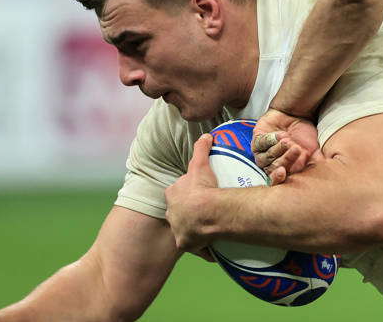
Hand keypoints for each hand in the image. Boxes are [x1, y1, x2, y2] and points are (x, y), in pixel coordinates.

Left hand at [165, 134, 217, 253]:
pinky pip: (195, 246)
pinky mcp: (186, 244)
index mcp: (172, 195)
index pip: (176, 192)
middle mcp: (171, 214)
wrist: (207, 213)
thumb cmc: (202, 188)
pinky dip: (202, 247)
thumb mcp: (200, 164)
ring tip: (209, 226)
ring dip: (193, 229)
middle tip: (204, 209)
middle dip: (187, 212)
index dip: (186, 192)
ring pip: (184, 229)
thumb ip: (201, 149)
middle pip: (178, 211)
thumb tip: (206, 135)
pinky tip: (211, 246)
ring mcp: (178, 230)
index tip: (198, 192)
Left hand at [251, 109, 318, 183]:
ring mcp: (262, 153)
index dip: (278, 179)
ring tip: (288, 139)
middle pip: (273, 168)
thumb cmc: (304, 134)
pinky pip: (260, 144)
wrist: (297, 114)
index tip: (283, 173)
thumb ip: (316, 164)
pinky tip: (280, 133)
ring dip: (278, 149)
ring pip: (265, 158)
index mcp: (284, 169)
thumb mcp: (313, 150)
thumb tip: (322, 175)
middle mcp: (271, 163)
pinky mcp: (257, 140)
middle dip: (285, 159)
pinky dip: (270, 139)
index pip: (277, 181)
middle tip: (297, 148)